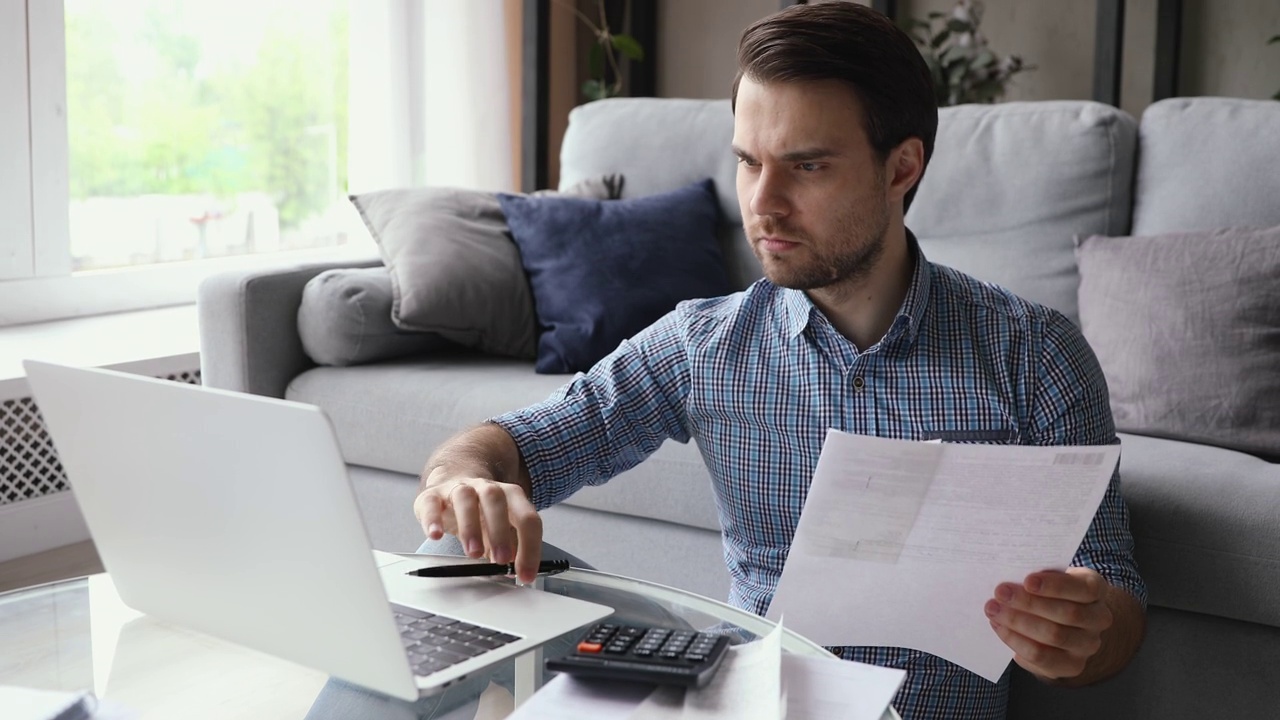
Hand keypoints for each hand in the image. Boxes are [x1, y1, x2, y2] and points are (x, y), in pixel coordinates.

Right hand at [413, 467, 542, 582]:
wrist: (454, 487)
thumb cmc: (481, 513)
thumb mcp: (499, 529)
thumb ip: (508, 547)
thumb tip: (513, 571)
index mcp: (510, 496)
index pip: (526, 517)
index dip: (530, 546)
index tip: (525, 574)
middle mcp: (486, 487)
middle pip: (496, 500)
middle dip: (501, 531)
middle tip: (502, 560)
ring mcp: (459, 488)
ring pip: (465, 498)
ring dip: (470, 527)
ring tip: (473, 553)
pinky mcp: (432, 495)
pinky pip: (431, 503)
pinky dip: (433, 519)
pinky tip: (435, 536)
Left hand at [985, 568, 1113, 680]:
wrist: (1063, 622)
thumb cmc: (1050, 591)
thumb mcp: (1049, 576)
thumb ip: (1036, 576)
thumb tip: (1008, 576)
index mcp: (1095, 589)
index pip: (1084, 588)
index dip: (1056, 586)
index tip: (1027, 580)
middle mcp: (1099, 618)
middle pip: (1068, 613)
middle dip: (1029, 603)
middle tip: (1000, 593)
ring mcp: (1088, 644)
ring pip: (1054, 636)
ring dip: (1018, 622)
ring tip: (994, 611)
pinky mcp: (1072, 665)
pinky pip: (1042, 657)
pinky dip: (1017, 641)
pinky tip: (1000, 628)